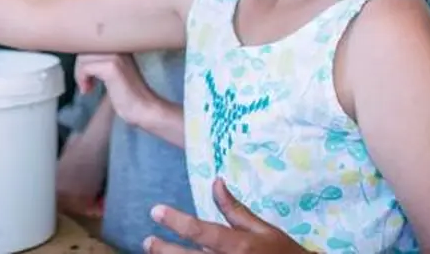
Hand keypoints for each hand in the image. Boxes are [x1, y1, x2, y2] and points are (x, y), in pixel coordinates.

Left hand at [75, 53, 152, 127]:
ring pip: (83, 57)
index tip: (87, 77)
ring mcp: (115, 56)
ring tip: (87, 87)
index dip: (84, 61)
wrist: (144, 107)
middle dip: (81, 68)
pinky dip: (82, 79)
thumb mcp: (114, 72)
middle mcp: (118, 46)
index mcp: (119, 46)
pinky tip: (88, 90)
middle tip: (86, 84)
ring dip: (80, 74)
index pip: (92, 44)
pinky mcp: (111, 67)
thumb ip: (101, 62)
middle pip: (86, 49)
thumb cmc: (129, 94)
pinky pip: (86, 67)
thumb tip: (81, 59)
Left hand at [144, 179, 307, 252]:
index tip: (155, 210)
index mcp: (239, 244)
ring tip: (154, 253)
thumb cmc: (282, 252)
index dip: (176, 221)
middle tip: (148, 240)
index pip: (201, 231)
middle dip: (164, 250)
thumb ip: (234, 209)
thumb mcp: (262, 228)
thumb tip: (216, 182)